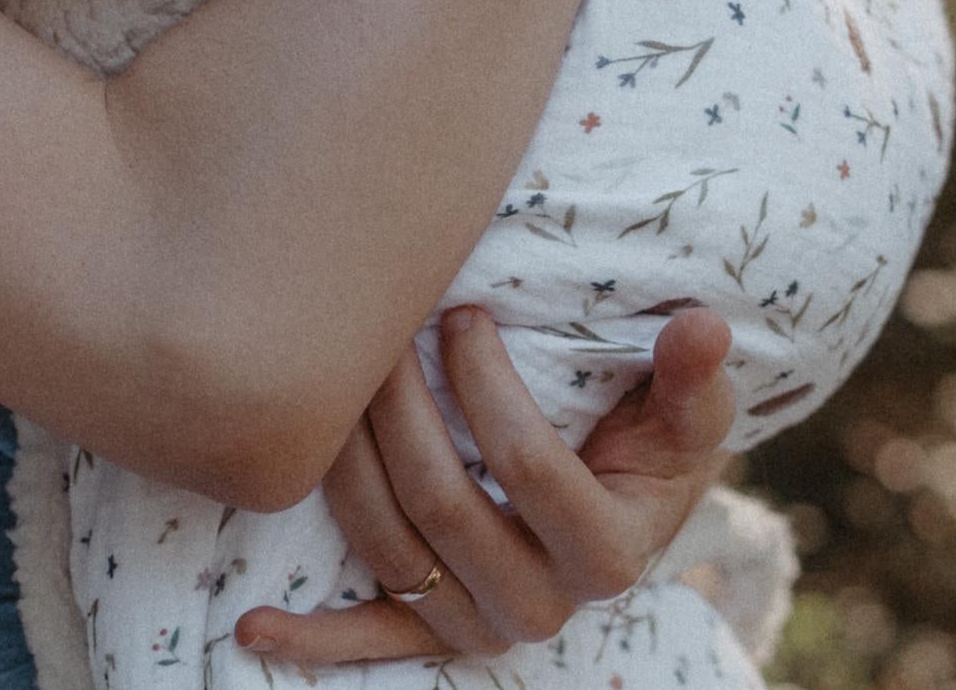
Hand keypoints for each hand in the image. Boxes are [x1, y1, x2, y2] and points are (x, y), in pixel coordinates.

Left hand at [233, 305, 733, 664]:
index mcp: (610, 553)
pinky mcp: (435, 629)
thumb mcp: (689, 407)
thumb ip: (693, 375)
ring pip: (392, 552)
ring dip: (348, 466)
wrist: (633, 498)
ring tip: (330, 381)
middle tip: (384, 328)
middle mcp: (542, 603)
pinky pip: (370, 641)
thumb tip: (703, 326)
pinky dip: (311, 640)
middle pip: (443, 505)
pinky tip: (252, 625)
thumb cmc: (658, 436)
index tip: (461, 315)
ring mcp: (482, 623)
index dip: (487, 389)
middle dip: (402, 408)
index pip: (529, 468)